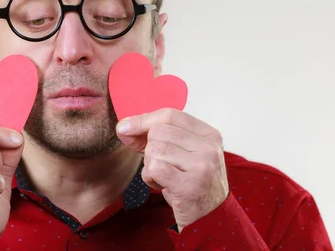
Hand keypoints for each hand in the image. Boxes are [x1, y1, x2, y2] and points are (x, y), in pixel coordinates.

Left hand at [116, 108, 228, 231]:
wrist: (211, 221)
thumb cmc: (191, 185)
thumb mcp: (181, 155)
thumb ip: (155, 138)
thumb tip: (123, 127)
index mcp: (209, 134)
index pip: (170, 114)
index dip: (143, 120)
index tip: (124, 128)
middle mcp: (209, 146)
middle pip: (158, 132)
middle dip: (149, 151)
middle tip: (163, 168)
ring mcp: (202, 165)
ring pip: (154, 150)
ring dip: (150, 167)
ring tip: (166, 179)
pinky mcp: (190, 185)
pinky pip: (154, 169)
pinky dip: (151, 179)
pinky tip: (164, 186)